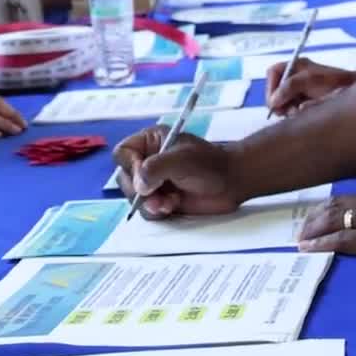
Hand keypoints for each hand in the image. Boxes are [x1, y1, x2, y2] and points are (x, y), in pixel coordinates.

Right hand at [113, 127, 246, 218]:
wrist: (232, 182)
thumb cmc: (211, 163)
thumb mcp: (181, 159)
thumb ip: (155, 168)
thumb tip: (138, 185)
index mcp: (150, 142)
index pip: (123, 153)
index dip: (130, 166)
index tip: (144, 176)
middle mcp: (148, 162)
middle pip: (125, 179)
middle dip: (140, 191)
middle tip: (158, 195)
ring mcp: (154, 183)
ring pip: (134, 198)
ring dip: (150, 204)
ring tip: (170, 202)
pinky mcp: (161, 200)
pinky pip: (146, 211)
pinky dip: (157, 212)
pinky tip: (173, 206)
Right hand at [265, 57, 355, 114]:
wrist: (354, 91)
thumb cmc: (336, 82)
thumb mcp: (311, 81)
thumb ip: (290, 87)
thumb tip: (273, 101)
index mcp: (297, 66)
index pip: (273, 73)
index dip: (270, 86)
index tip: (274, 102)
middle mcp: (297, 77)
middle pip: (276, 90)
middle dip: (279, 102)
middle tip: (285, 111)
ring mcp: (301, 90)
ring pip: (283, 102)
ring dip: (288, 109)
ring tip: (299, 111)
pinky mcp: (306, 102)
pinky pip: (292, 110)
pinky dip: (295, 113)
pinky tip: (305, 113)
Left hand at [298, 180, 355, 260]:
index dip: (337, 205)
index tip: (324, 211)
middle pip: (337, 205)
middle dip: (318, 215)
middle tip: (304, 225)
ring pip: (332, 220)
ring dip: (313, 229)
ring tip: (301, 238)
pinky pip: (339, 240)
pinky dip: (320, 244)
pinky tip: (307, 248)